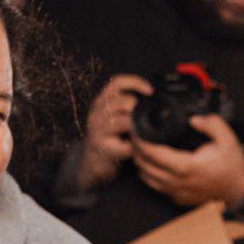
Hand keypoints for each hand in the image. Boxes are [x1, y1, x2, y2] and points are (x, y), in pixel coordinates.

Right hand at [76, 74, 153, 191]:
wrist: (91, 161)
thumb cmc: (108, 137)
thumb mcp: (113, 115)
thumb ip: (127, 106)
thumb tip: (152, 99)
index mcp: (102, 101)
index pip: (117, 83)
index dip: (135, 83)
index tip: (150, 91)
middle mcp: (97, 113)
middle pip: (121, 102)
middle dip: (138, 108)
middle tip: (146, 116)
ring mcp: (98, 131)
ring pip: (123, 122)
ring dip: (138, 127)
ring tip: (144, 132)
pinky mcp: (102, 148)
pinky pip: (124, 146)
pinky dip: (135, 147)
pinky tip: (138, 148)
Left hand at [130, 114, 243, 207]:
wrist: (238, 189)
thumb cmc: (232, 166)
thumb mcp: (228, 140)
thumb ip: (212, 124)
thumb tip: (194, 119)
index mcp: (187, 167)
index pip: (153, 154)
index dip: (140, 141)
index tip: (137, 130)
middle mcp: (178, 182)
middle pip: (144, 165)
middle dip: (136, 150)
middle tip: (136, 136)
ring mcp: (176, 192)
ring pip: (145, 177)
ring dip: (140, 162)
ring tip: (141, 147)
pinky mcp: (176, 197)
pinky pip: (155, 186)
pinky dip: (148, 173)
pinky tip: (152, 162)